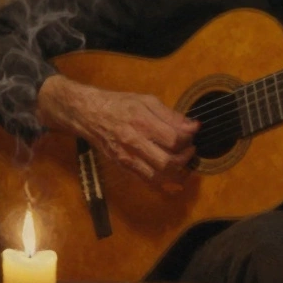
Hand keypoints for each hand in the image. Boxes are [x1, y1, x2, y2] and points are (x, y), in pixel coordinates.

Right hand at [40, 77, 198, 189]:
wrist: (88, 114)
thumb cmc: (118, 104)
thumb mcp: (146, 100)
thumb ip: (170, 115)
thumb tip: (193, 127)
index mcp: (141, 121)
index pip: (174, 139)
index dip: (189, 138)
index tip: (193, 132)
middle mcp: (134, 142)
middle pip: (168, 162)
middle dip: (185, 158)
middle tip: (189, 149)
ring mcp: (127, 158)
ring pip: (158, 177)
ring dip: (177, 173)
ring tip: (181, 161)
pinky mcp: (123, 166)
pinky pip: (147, 181)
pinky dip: (163, 181)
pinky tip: (171, 173)